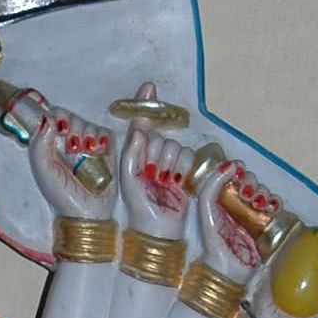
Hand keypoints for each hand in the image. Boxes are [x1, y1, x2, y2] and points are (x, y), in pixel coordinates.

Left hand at [28, 106, 114, 220]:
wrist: (85, 211)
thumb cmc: (61, 194)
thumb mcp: (43, 170)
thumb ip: (39, 145)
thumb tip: (46, 119)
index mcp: (49, 143)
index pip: (52, 115)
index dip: (56, 117)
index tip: (59, 129)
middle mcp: (67, 140)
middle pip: (71, 116)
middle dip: (72, 129)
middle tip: (72, 148)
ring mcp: (86, 144)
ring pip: (88, 124)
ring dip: (87, 136)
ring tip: (85, 154)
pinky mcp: (104, 148)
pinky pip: (105, 133)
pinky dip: (101, 139)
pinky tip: (97, 152)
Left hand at [119, 86, 191, 237]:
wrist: (156, 230)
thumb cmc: (138, 206)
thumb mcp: (127, 179)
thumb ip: (130, 153)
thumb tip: (139, 129)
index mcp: (136, 153)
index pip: (142, 126)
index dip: (145, 106)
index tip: (149, 87)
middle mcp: (154, 154)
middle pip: (162, 139)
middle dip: (159, 156)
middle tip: (154, 176)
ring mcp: (171, 162)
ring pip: (177, 149)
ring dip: (172, 166)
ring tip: (165, 184)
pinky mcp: (187, 172)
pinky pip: (190, 159)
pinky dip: (185, 170)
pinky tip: (178, 184)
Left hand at [196, 161, 279, 275]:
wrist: (228, 264)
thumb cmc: (213, 236)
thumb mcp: (206, 206)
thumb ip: (213, 183)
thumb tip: (231, 164)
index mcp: (222, 196)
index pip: (235, 173)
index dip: (238, 171)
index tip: (237, 176)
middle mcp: (238, 202)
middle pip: (251, 180)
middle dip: (251, 183)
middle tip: (246, 195)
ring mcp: (253, 213)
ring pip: (264, 191)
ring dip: (262, 193)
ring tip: (256, 204)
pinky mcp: (266, 223)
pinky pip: (276, 206)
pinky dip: (275, 203)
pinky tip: (269, 207)